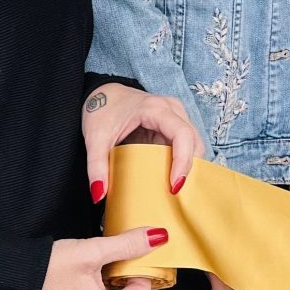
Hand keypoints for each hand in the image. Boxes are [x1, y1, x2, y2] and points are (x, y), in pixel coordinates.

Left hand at [83, 86, 199, 202]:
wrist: (103, 94)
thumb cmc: (102, 111)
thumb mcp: (95, 139)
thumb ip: (96, 166)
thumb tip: (99, 194)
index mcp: (155, 108)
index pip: (182, 134)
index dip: (183, 161)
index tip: (175, 186)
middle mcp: (172, 109)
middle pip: (194, 140)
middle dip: (189, 168)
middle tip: (176, 193)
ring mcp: (176, 116)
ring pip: (195, 143)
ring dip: (189, 165)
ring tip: (175, 188)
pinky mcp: (174, 125)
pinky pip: (187, 144)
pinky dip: (183, 162)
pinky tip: (172, 177)